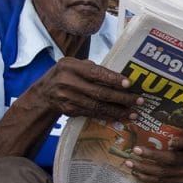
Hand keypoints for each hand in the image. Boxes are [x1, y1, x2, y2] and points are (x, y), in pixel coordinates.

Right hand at [24, 57, 142, 120]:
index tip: (129, 84)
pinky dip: (108, 115)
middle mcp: (67, 82)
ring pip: (98, 106)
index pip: (95, 73)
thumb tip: (119, 76)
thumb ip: (92, 68)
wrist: (43, 94)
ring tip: (134, 112)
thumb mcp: (73, 65)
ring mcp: (67, 98)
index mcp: (70, 66)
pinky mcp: (70, 110)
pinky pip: (92, 113)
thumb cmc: (65, 75)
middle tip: (139, 100)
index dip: (113, 79)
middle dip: (122, 98)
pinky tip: (120, 117)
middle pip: (99, 92)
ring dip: (118, 110)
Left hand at [126, 133, 182, 182]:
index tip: (170, 141)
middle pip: (172, 159)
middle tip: (135, 150)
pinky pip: (161, 180)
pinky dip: (147, 177)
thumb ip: (175, 133)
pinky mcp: (180, 182)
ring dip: (144, 168)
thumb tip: (146, 122)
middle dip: (152, 155)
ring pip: (163, 171)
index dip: (180, 143)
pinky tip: (136, 173)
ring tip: (129, 163)